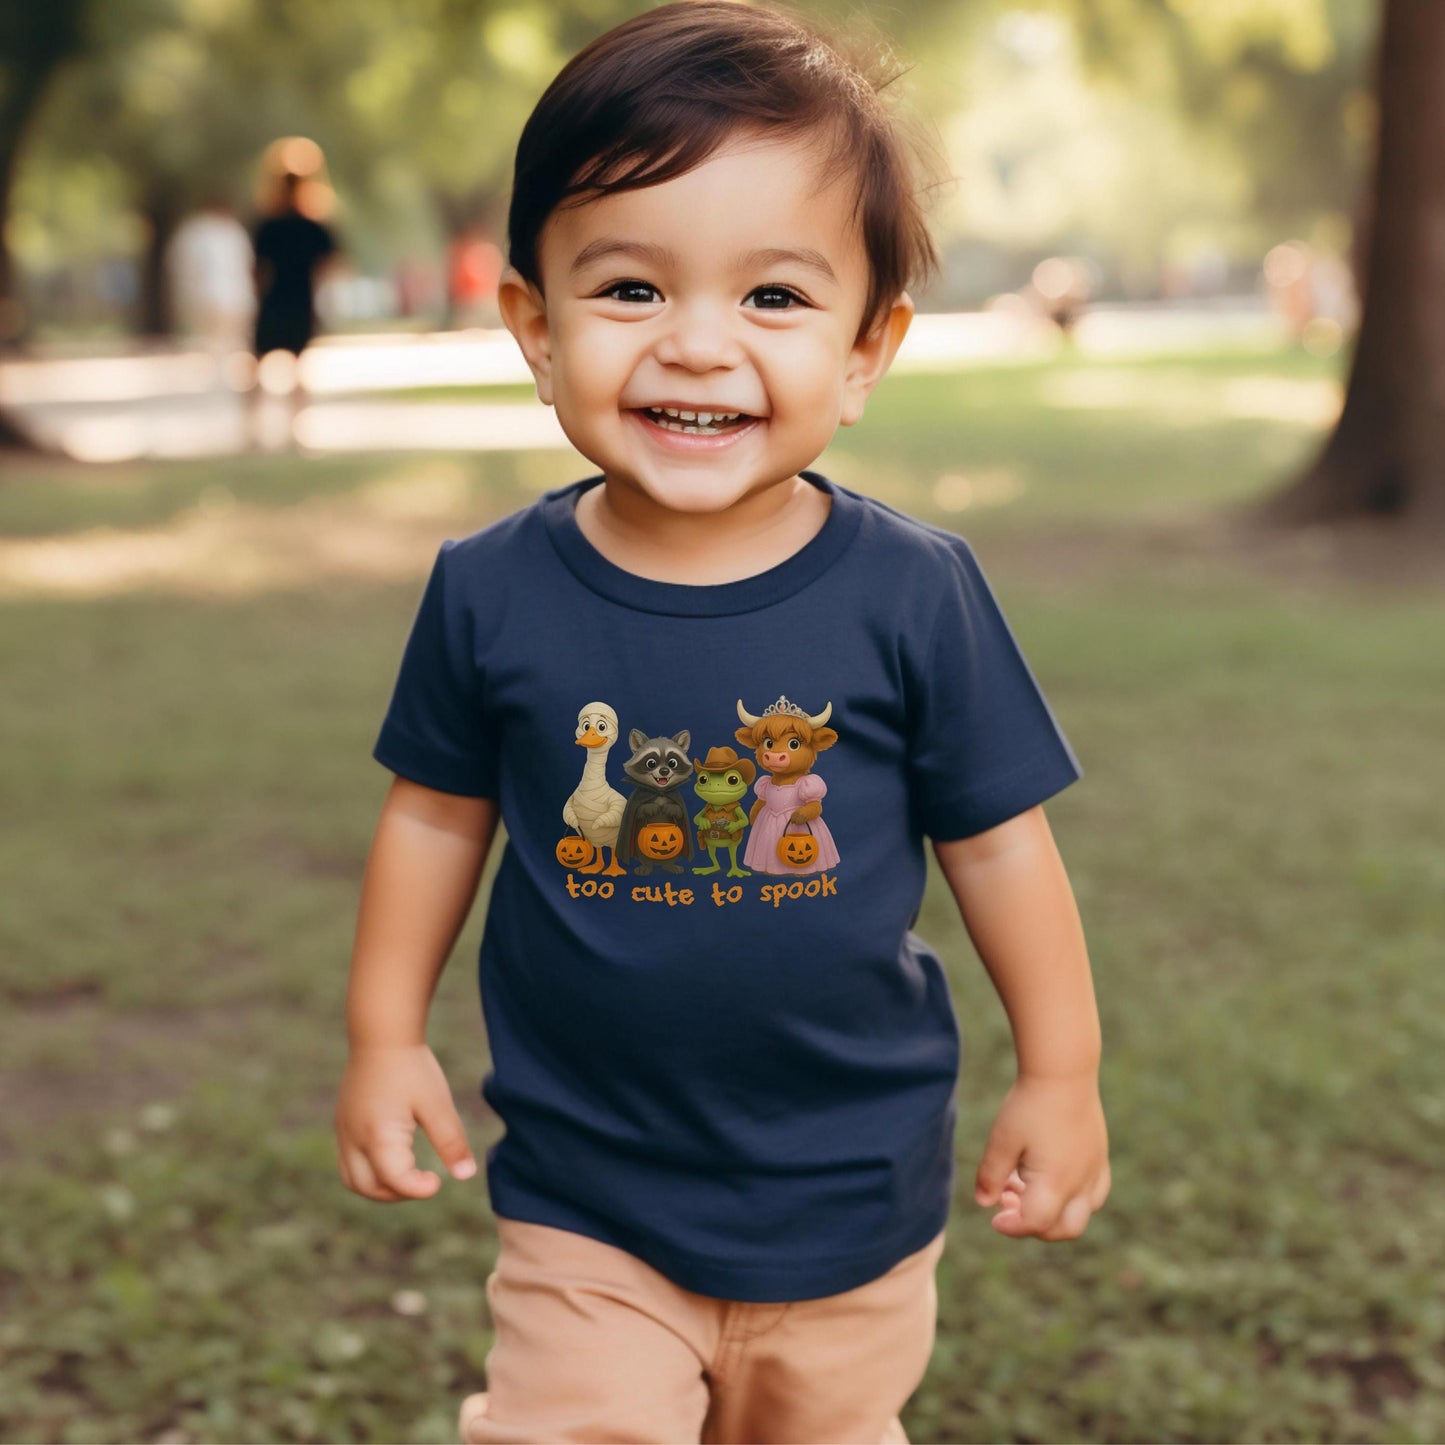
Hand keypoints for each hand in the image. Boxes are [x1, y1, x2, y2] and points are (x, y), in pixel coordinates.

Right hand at [335, 1042, 477, 1200]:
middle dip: (397, 1193)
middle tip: (425, 1180)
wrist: (382, 1033)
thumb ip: (451, 1142)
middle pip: (368, 1188)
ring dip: (379, 1186)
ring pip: (353, 1179)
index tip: (438, 1182)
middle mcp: (354, 1139)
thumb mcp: (437, 1104)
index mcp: (378, 1136)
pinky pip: (348, 1161)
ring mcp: (344, 1131)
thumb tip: (466, 1175)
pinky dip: (368, 1170)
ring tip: (409, 1174)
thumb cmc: (413, 1068)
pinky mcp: (342, 1122)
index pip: (395, 1181)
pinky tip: (394, 1155)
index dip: (419, 1189)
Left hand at [974, 1073, 1109, 1240]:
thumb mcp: (1002, 1140)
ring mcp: (1095, 1171)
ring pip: (1082, 1214)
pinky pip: (1094, 1194)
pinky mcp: (1100, 1157)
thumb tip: (984, 1203)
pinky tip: (1051, 1176)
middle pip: (1063, 1229)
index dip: (1012, 1227)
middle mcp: (1081, 1184)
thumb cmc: (1029, 1105)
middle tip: (1009, 1203)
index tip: (994, 1217)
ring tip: (1025, 1186)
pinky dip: (1074, 1199)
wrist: (1063, 1072)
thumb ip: (991, 1175)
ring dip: (1054, 1213)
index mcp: (1055, 1184)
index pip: (1034, 1224)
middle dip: (1034, 1226)